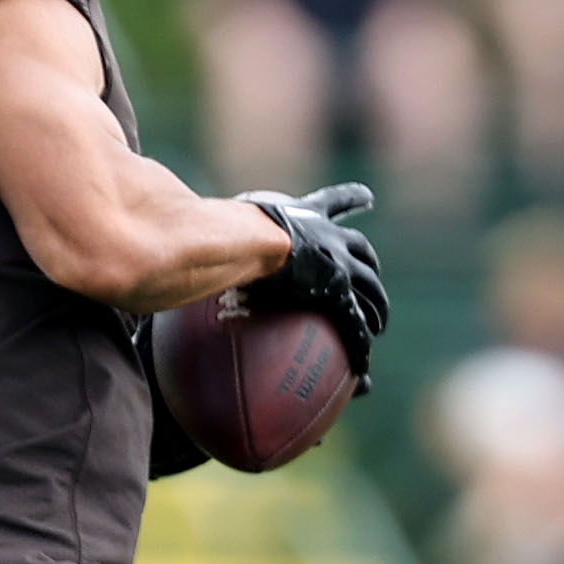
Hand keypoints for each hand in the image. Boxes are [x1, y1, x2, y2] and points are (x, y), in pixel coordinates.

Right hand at [235, 182, 388, 389]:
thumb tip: (184, 243)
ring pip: (369, 287)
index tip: (367, 198)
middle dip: (368, 261)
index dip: (351, 199)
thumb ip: (218, 235)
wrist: (252, 238)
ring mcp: (339, 264)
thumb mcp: (231, 226)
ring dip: (376, 305)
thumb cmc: (232, 230)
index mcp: (307, 216)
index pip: (333, 203)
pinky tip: (364, 365)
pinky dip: (360, 343)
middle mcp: (330, 237)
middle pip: (360, 248)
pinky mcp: (338, 293)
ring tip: (379, 323)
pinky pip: (354, 323)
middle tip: (372, 271)